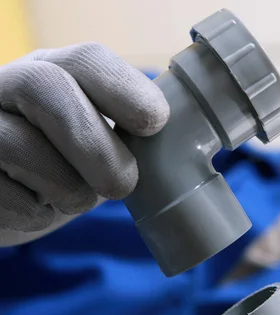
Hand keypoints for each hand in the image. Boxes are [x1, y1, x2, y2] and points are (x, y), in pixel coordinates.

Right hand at [0, 42, 168, 236]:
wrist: (10, 197)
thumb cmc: (68, 165)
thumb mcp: (99, 139)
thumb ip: (130, 134)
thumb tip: (184, 150)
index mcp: (54, 72)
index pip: (87, 58)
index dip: (126, 88)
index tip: (154, 124)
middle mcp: (7, 86)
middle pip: (47, 88)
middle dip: (96, 145)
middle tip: (124, 185)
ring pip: (19, 144)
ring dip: (67, 187)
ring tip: (74, 198)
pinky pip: (2, 194)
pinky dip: (34, 213)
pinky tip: (40, 208)